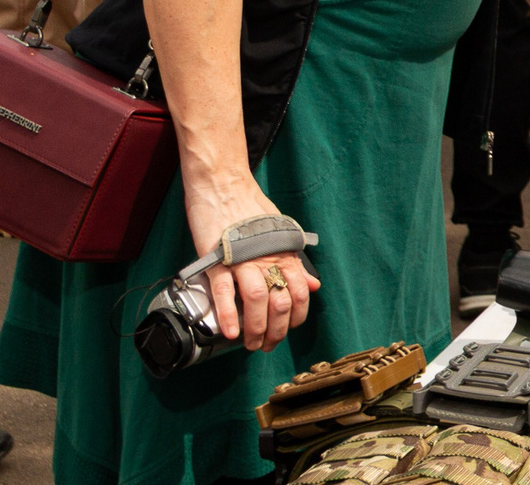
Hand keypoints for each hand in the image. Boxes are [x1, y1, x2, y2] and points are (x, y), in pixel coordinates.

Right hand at [179, 169, 317, 351]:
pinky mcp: (217, 259)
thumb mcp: (280, 232)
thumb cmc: (250, 209)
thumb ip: (295, 261)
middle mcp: (267, 258)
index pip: (300, 292)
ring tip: (250, 344)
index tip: (287, 330)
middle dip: (276, 331)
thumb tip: (313, 286)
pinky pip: (225, 292)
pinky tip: (230, 333)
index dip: (296, 317)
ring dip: (255, 329)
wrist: (223, 184)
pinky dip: (229, 315)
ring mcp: (243, 259)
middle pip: (280, 302)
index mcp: (284, 253)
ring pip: (257, 301)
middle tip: (267, 346)